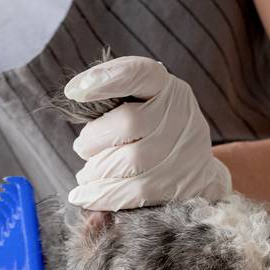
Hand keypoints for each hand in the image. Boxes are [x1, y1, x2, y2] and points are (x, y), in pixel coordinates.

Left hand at [63, 56, 232, 210]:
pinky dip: (102, 195)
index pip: (138, 73)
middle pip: (128, 123)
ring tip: (87, 173)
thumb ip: (112, 91)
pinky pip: (134, 192)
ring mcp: (182, 151)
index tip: (73, 92)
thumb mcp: (140, 98)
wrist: (195, 167)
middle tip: (82, 148)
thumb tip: (75, 91)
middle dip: (94, 139)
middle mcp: (178, 114)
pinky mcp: (176, 184)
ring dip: (96, 170)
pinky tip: (84, 196)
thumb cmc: (151, 126)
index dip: (106, 79)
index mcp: (164, 86)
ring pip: (130, 161)